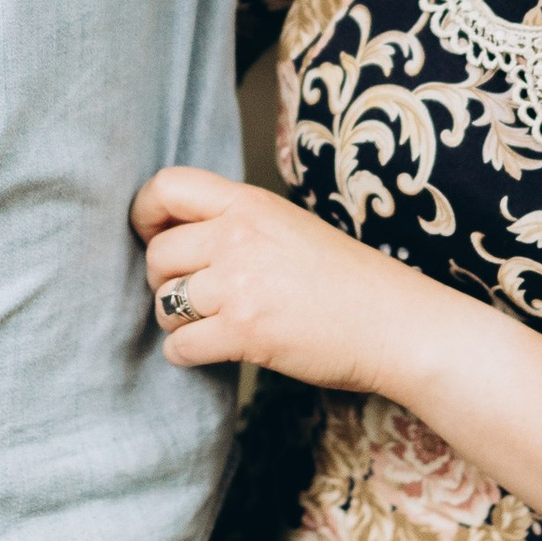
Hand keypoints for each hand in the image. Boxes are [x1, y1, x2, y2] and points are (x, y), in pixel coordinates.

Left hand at [134, 167, 421, 391]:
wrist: (396, 323)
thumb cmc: (347, 280)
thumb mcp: (289, 226)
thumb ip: (238, 224)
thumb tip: (177, 237)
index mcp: (251, 203)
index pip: (167, 186)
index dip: (146, 214)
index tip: (153, 237)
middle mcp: (239, 236)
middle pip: (158, 254)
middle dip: (163, 281)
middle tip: (189, 295)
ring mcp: (240, 284)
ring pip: (164, 302)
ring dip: (175, 320)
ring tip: (204, 324)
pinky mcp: (244, 331)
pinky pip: (180, 345)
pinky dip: (185, 354)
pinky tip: (208, 351)